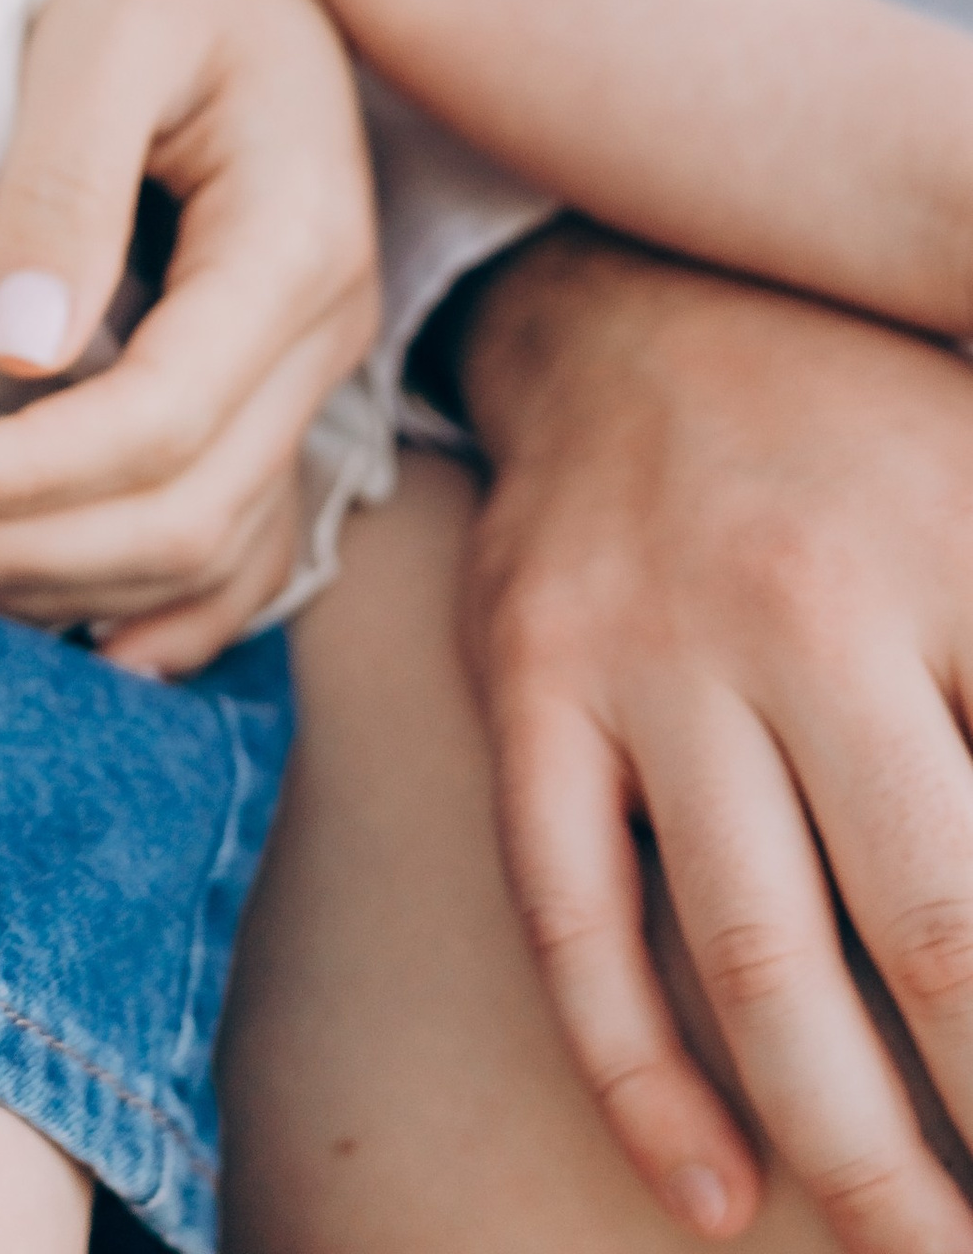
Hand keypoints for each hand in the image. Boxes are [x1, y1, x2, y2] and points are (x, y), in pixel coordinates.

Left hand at [0, 0, 379, 671]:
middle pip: (191, 508)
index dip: (20, 481)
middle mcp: (334, 325)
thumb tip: (15, 355)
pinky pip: (249, 536)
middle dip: (26, 550)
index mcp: (299, 238)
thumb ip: (63, 179)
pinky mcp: (279, 377)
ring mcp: (320, 365)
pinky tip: (70, 636)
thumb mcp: (101, 29)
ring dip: (73, 587)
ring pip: (220, 548)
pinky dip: (164, 606)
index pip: (160, 419)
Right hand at [458, 224, 972, 1253]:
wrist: (617, 294)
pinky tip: (721, 1196)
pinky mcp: (527, 683)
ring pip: (755, 959)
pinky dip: (642, 1079)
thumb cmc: (873, 427)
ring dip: (859, 1157)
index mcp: (962, 553)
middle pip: (939, 933)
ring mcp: (647, 649)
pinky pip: (570, 916)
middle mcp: (804, 604)